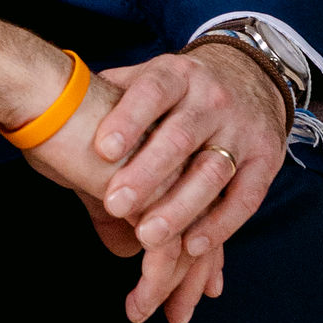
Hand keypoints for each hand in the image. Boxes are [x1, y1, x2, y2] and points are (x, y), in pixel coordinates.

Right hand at [0, 13, 278, 322]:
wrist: (46, 98)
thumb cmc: (61, 125)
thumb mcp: (94, 172)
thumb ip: (115, 206)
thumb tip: (124, 246)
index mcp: (176, 152)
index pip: (200, 208)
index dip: (201, 251)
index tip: (203, 285)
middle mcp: (184, 163)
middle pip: (199, 231)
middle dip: (192, 278)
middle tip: (180, 313)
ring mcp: (173, 178)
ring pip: (184, 247)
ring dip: (169, 288)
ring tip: (148, 315)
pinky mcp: (152, 194)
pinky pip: (162, 253)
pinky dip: (152, 285)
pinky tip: (137, 305)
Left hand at [88, 38, 289, 291]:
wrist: (251, 75)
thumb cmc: (179, 89)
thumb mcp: (149, 76)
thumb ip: (111, 94)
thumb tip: (57, 105)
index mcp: (176, 75)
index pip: (151, 92)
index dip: (128, 119)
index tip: (102, 149)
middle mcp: (212, 100)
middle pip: (180, 137)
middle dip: (148, 174)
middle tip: (114, 204)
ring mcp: (242, 130)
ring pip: (212, 172)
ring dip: (180, 207)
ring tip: (146, 236)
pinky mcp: (265, 160)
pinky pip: (245, 197)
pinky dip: (221, 224)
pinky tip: (192, 247)